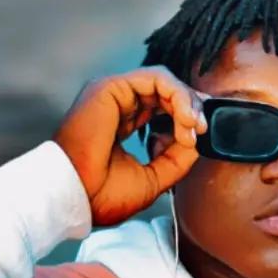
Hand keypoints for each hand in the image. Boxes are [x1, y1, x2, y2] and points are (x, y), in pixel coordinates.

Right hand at [52, 66, 206, 227]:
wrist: (75, 198)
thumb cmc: (101, 196)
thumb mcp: (153, 179)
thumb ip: (176, 158)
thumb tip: (196, 140)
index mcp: (122, 125)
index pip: (162, 109)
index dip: (186, 118)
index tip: (199, 137)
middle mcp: (118, 106)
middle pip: (166, 93)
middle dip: (191, 108)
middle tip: (202, 129)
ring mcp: (114, 94)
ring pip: (164, 82)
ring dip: (187, 101)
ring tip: (194, 126)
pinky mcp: (112, 87)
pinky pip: (156, 78)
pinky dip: (177, 95)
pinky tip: (184, 118)